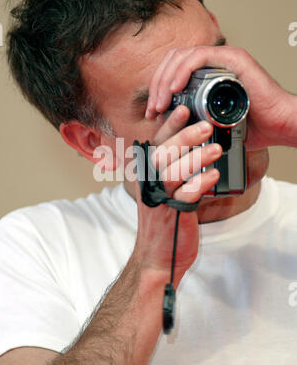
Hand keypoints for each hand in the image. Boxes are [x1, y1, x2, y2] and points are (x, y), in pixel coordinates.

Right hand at [133, 106, 221, 286]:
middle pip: (163, 154)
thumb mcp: (161, 189)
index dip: (169, 126)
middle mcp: (150, 183)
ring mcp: (159, 198)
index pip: (157, 144)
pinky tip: (213, 175)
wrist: (157, 255)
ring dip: (195, 158)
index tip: (183, 109)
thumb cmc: (163, 220)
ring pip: (173, 173)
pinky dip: (199, 184)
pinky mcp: (172, 214)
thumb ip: (170, 167)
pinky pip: (184, 196)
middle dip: (184, 137)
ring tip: (216, 149)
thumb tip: (187, 142)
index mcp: (148, 173)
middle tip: (206, 126)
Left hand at [145, 46, 296, 149]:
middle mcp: (213, 63)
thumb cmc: (250, 126)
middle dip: (156, 86)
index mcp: (206, 74)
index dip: (157, 89)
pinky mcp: (232, 59)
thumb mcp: (211, 124)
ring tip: (160, 105)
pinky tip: (174, 89)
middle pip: (172, 61)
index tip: (152, 112)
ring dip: (165, 81)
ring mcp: (222, 59)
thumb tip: (166, 127)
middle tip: (152, 111)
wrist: (278, 125)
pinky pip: (199, 57)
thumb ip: (191, 120)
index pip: (172, 71)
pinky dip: (182, 71)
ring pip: (181, 57)